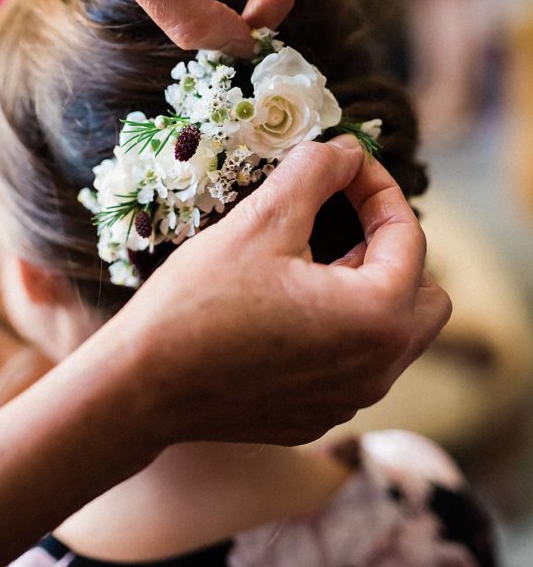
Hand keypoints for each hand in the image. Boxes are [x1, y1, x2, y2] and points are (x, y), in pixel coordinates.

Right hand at [116, 137, 449, 446]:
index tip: (346, 166)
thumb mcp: (261, 220)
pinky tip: (286, 311)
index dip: (379, 189)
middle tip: (341, 223)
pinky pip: (354, 365)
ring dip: (366, 290)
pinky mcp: (317, 417)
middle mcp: (377, 370)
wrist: (141, 386)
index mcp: (376, 318)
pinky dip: (339, 331)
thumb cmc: (199, 301)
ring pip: (391, 334)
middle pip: (425, 298)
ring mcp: (348, 401)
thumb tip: (347, 149)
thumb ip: (316, 172)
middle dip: (392, 250)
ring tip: (310, 263)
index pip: (409, 237)